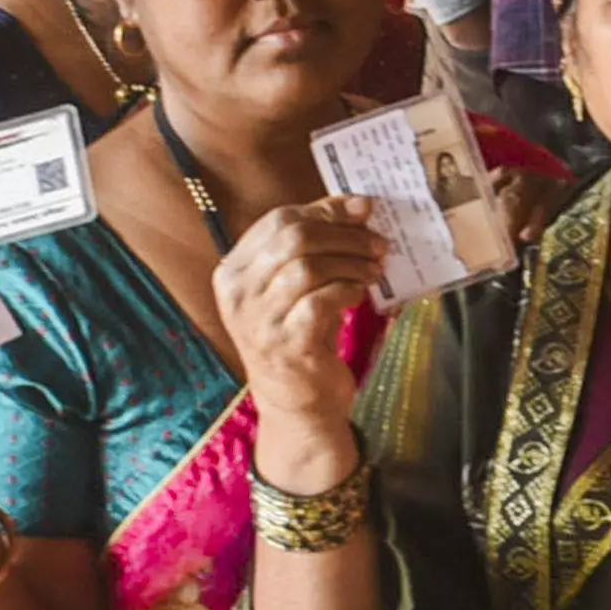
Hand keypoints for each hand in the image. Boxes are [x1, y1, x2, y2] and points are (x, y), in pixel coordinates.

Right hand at [215, 197, 383, 464]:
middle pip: (293, 238)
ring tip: (375, 269)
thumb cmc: (298, 337)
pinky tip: (361, 294)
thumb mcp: (295, 288)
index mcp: (233, 271)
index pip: (278, 220)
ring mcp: (259, 321)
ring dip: (350, 262)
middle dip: (343, 234)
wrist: (295, 404)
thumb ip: (315, 247)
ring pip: (307, 267)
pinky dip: (347, 291)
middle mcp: (239, 294)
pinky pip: (321, 302)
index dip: (324, 209)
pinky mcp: (286, 345)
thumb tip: (356, 205)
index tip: (362, 209)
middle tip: (377, 243)